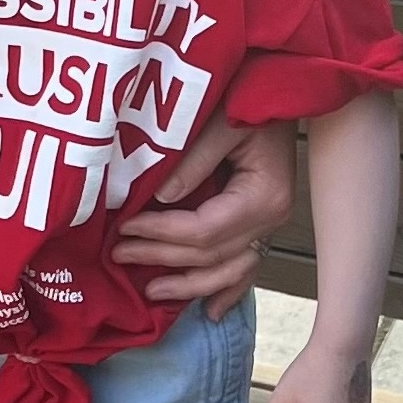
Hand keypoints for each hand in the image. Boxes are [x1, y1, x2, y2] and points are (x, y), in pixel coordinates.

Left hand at [111, 116, 295, 318]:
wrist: (283, 91)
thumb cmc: (251, 99)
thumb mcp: (221, 123)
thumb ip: (192, 160)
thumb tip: (160, 198)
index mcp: (263, 196)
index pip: (204, 230)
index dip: (161, 233)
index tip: (125, 229)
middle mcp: (271, 218)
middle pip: (211, 253)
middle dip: (162, 257)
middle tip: (119, 255)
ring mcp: (271, 225)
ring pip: (228, 270)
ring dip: (189, 284)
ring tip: (152, 291)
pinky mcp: (265, 223)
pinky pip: (247, 267)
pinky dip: (228, 289)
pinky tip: (209, 310)